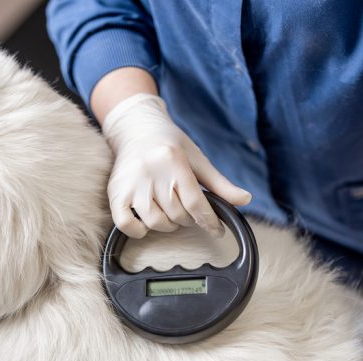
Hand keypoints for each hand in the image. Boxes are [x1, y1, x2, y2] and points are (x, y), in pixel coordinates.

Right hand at [101, 93, 251, 238]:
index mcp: (173, 160)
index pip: (195, 202)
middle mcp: (150, 171)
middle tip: (190, 212)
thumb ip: (220, 183)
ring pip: (155, 222)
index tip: (217, 230)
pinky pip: (126, 224)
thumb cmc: (171, 145)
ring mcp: (131, 183)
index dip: (209, 221)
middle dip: (189, 219)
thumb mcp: (198, 159)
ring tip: (171, 214)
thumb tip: (246, 200)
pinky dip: (139, 230)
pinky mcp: (116, 192)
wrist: (136, 129)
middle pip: (177, 214)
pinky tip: (147, 223)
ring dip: (168, 225)